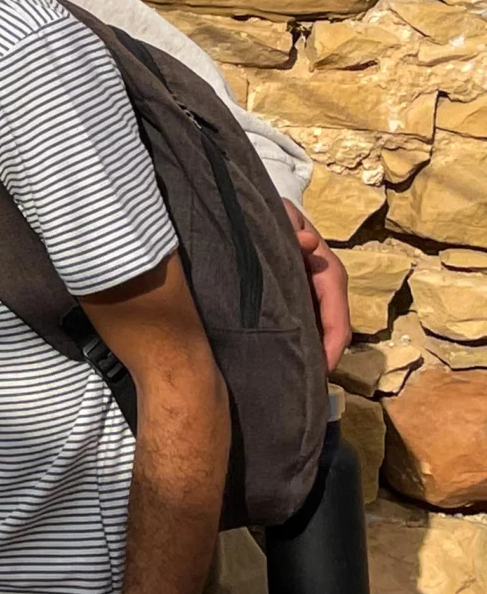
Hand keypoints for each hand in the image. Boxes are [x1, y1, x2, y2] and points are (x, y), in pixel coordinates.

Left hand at [287, 200, 349, 370]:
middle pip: (331, 323)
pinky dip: (301, 338)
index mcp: (324, 266)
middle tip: (310, 383)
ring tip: (301, 377)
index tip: (324, 368)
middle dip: (325, 353)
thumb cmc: (270, 214)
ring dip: (314, 349)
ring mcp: (310, 288)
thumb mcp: (280, 217)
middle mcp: (323, 281)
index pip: (336, 309)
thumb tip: (308, 244)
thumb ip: (290, 230)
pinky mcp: (295, 293)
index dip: (333, 340)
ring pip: (318, 325)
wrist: (257, 210)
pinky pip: (303, 320)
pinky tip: (289, 357)